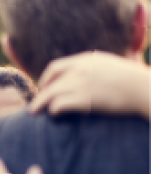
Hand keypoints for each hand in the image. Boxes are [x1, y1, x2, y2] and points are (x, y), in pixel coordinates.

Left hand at [30, 51, 150, 116]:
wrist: (143, 88)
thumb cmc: (130, 79)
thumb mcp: (107, 64)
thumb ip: (90, 68)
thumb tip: (79, 76)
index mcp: (84, 60)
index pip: (54, 67)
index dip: (45, 79)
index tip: (42, 88)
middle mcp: (79, 70)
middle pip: (49, 83)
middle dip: (39, 94)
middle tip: (34, 105)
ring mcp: (80, 84)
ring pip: (49, 94)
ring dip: (40, 104)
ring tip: (34, 112)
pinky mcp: (84, 99)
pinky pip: (58, 105)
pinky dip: (53, 110)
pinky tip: (54, 114)